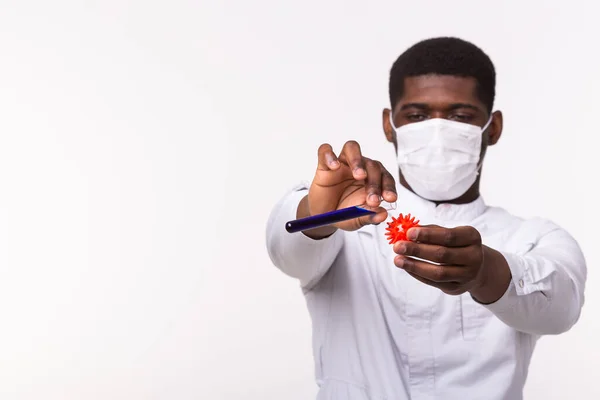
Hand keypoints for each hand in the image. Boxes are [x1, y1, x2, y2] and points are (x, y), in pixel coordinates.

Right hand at [298, 141, 397, 237]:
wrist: (322, 215)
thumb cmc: (343, 213)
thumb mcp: (357, 219)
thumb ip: (369, 217)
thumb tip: (383, 215)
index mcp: (372, 180)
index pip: (385, 177)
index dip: (389, 187)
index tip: (390, 199)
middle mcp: (360, 167)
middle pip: (371, 164)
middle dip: (374, 183)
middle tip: (372, 200)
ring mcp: (342, 163)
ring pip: (352, 148)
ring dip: (358, 161)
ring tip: (359, 175)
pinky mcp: (324, 164)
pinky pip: (326, 151)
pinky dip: (330, 156)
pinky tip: (334, 167)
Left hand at [392, 225, 510, 301]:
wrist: (476, 267)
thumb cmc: (456, 245)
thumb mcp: (449, 233)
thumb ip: (430, 231)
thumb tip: (407, 231)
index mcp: (472, 237)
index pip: (449, 236)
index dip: (427, 234)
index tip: (408, 233)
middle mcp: (474, 256)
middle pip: (442, 254)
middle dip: (417, 250)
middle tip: (398, 246)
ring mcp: (467, 275)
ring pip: (438, 272)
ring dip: (414, 266)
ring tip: (398, 260)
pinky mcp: (457, 288)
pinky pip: (434, 283)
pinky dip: (418, 274)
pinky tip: (406, 267)